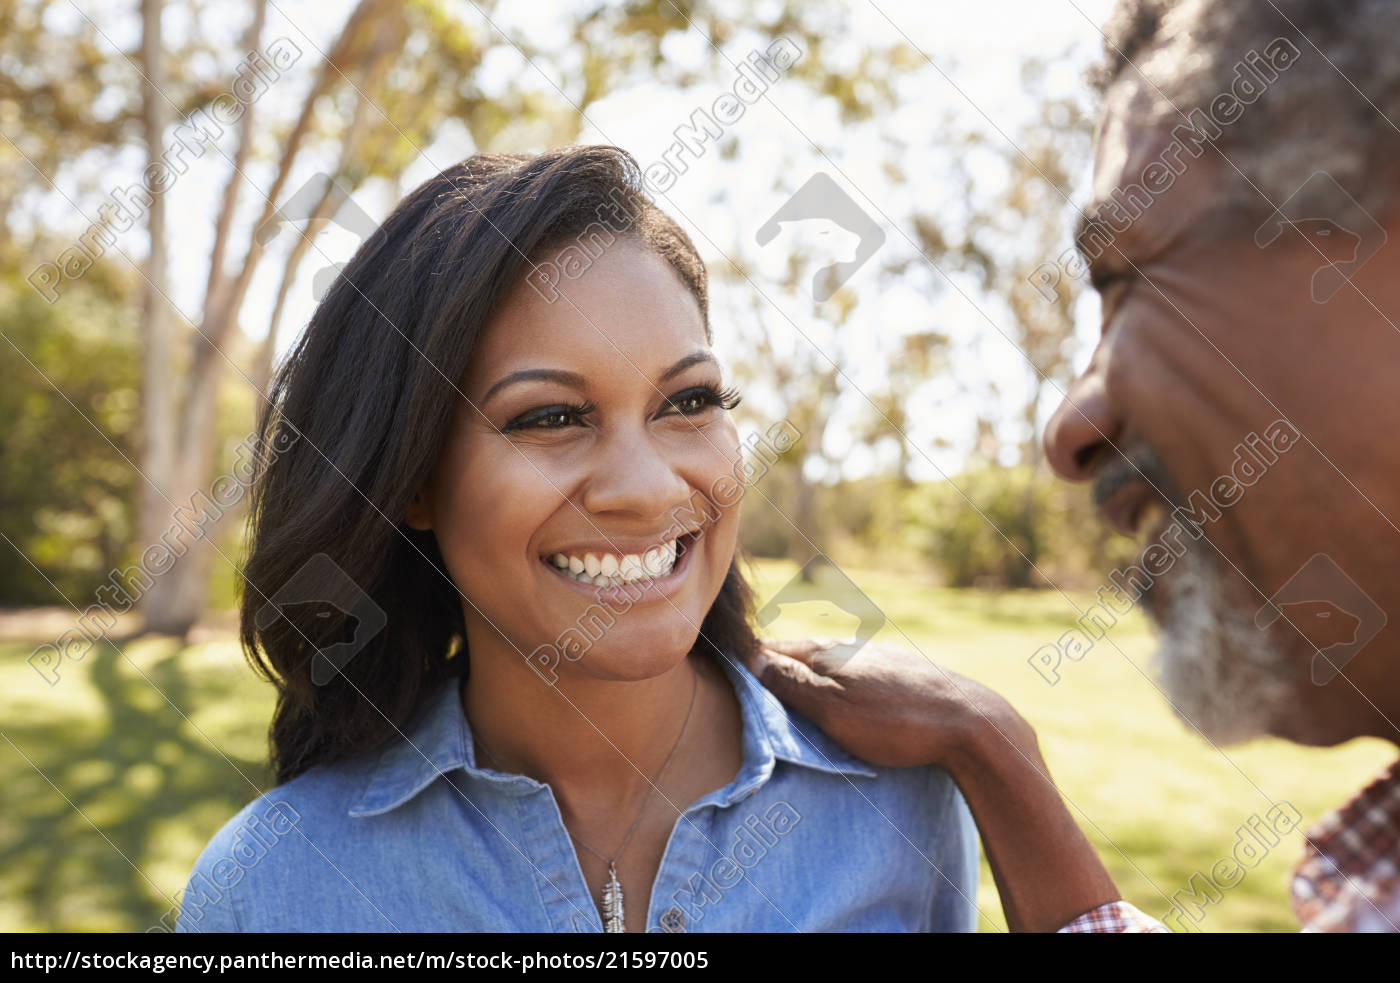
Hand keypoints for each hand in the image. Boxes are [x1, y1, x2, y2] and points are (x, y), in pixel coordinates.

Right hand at [746, 637, 1032, 769]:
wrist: (971, 724)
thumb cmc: (896, 721)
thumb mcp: (833, 708)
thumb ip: (792, 683)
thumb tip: (752, 657)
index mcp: (828, 652)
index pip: (773, 649)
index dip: (748, 658)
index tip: (725, 666)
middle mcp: (851, 647)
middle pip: (801, 652)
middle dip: (775, 663)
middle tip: (749, 677)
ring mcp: (878, 658)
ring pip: (830, 661)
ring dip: (806, 672)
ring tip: (789, 689)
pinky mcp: (902, 674)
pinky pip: (854, 672)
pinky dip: (836, 681)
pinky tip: (842, 694)